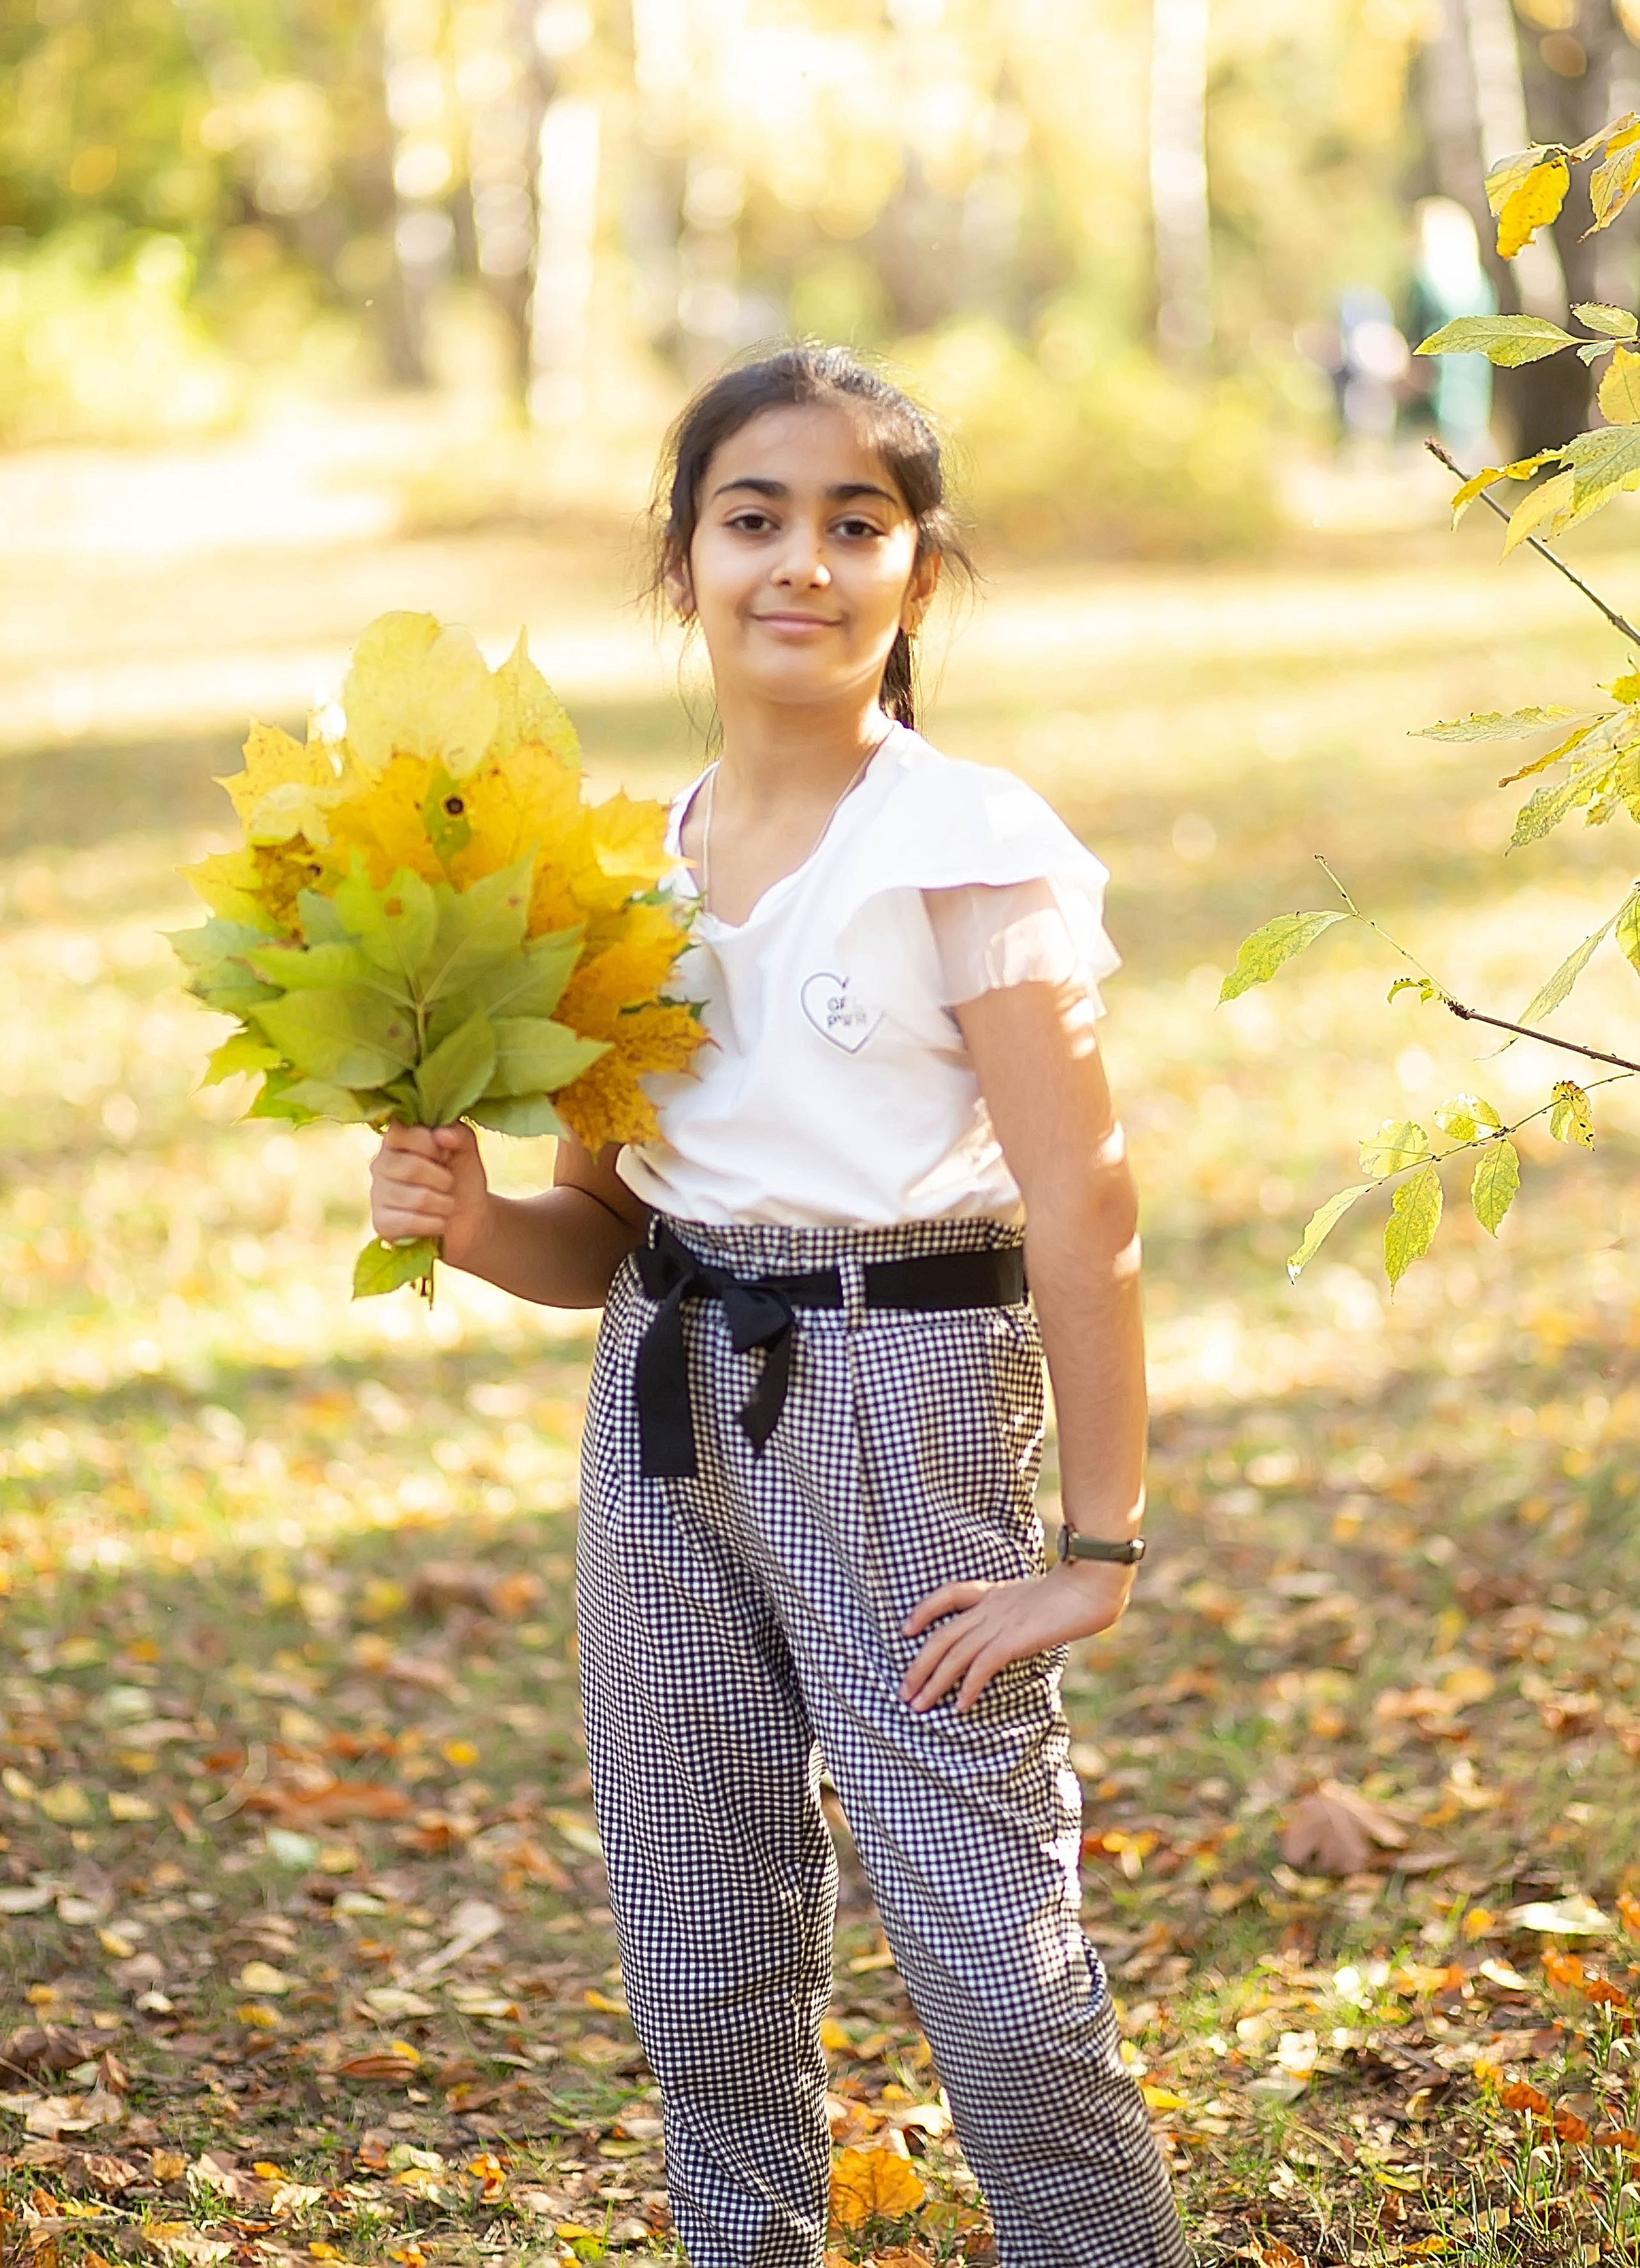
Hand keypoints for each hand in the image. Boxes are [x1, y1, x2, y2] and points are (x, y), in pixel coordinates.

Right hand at [369, 1122, 490, 1265]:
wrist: (469, 1218)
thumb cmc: (462, 1177)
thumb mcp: (466, 1150)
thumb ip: (458, 1134)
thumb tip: (442, 1135)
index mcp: (396, 1140)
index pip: (401, 1134)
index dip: (430, 1146)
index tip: (445, 1154)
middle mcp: (381, 1164)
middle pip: (412, 1169)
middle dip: (443, 1180)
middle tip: (449, 1184)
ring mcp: (378, 1194)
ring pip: (418, 1199)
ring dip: (444, 1204)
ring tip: (445, 1203)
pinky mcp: (381, 1223)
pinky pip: (410, 1223)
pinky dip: (436, 1224)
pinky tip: (437, 1221)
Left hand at [900, 1558, 1135, 1714]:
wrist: (1091, 1583)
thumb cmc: (1075, 1591)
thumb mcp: (1038, 1597)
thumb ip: (1021, 1611)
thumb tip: (1021, 1629)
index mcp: (993, 1591)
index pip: (947, 1594)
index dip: (923, 1611)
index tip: (906, 1629)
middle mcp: (989, 1606)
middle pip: (941, 1635)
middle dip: (918, 1666)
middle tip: (904, 1692)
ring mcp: (998, 1622)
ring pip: (954, 1654)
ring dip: (934, 1682)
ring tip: (919, 1705)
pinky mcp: (1012, 1639)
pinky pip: (981, 1666)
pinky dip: (968, 1687)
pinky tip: (960, 1706)